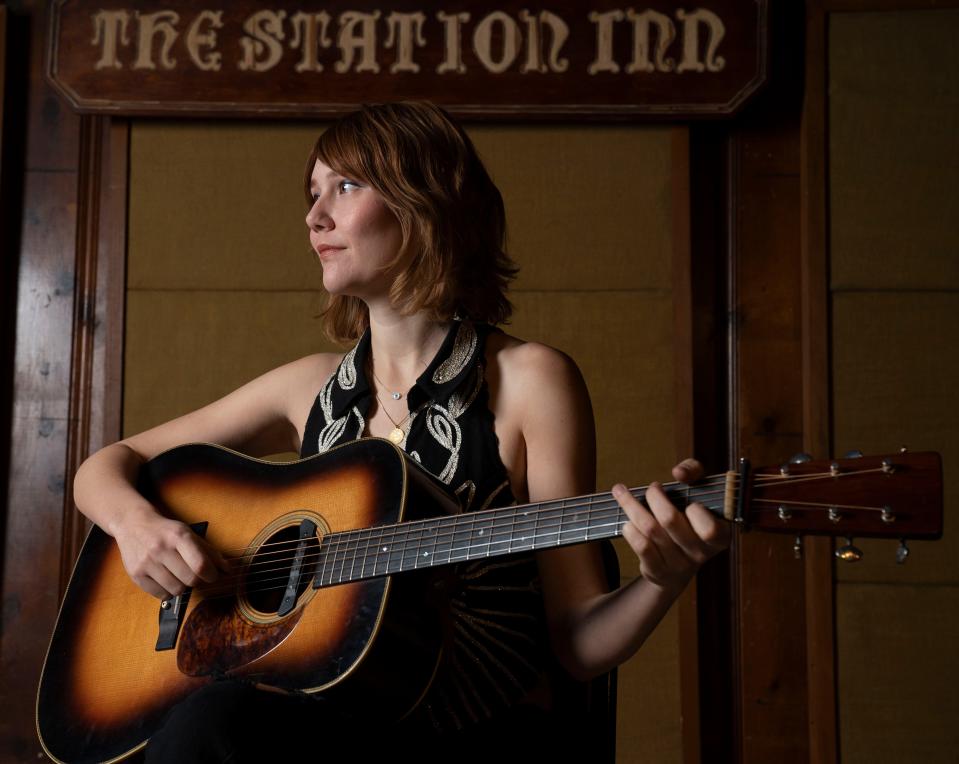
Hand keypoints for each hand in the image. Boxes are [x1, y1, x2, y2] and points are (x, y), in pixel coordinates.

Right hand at [112, 505, 228, 599]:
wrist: (133, 524)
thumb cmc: (166, 531)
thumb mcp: (189, 533)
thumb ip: (209, 551)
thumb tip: (227, 570)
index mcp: (178, 536)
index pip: (200, 564)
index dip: (212, 575)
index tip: (214, 575)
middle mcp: (161, 549)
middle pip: (190, 580)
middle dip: (198, 581)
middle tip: (195, 575)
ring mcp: (147, 563)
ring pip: (176, 590)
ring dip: (183, 586)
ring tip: (179, 575)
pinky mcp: (136, 575)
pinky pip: (160, 595)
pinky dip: (168, 591)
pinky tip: (167, 580)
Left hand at [614, 458, 729, 595]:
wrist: (679, 565)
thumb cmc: (691, 518)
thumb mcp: (700, 492)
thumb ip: (694, 472)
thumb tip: (679, 472)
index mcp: (720, 536)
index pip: (710, 529)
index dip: (697, 512)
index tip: (690, 502)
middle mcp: (700, 553)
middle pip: (670, 519)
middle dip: (654, 497)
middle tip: (652, 489)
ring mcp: (678, 565)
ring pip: (650, 529)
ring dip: (632, 506)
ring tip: (621, 492)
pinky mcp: (658, 571)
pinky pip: (641, 546)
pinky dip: (630, 529)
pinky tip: (627, 520)